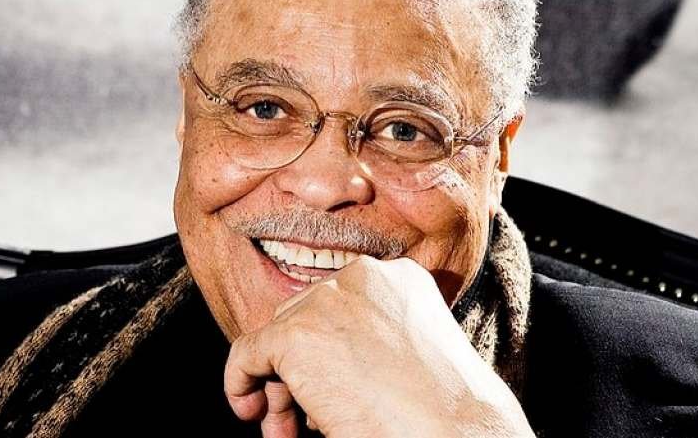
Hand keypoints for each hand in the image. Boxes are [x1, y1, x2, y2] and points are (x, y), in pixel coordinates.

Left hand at [223, 256, 533, 437]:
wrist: (458, 436)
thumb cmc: (447, 414)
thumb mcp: (412, 356)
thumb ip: (367, 341)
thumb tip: (317, 363)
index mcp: (399, 278)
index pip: (339, 306)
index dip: (329, 354)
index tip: (331, 394)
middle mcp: (362, 275)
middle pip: (305, 319)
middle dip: (299, 372)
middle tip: (301, 422)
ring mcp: (326, 300)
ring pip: (278, 340)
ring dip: (278, 389)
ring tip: (286, 431)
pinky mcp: (295, 335)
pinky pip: (247, 354)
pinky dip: (240, 383)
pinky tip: (251, 412)